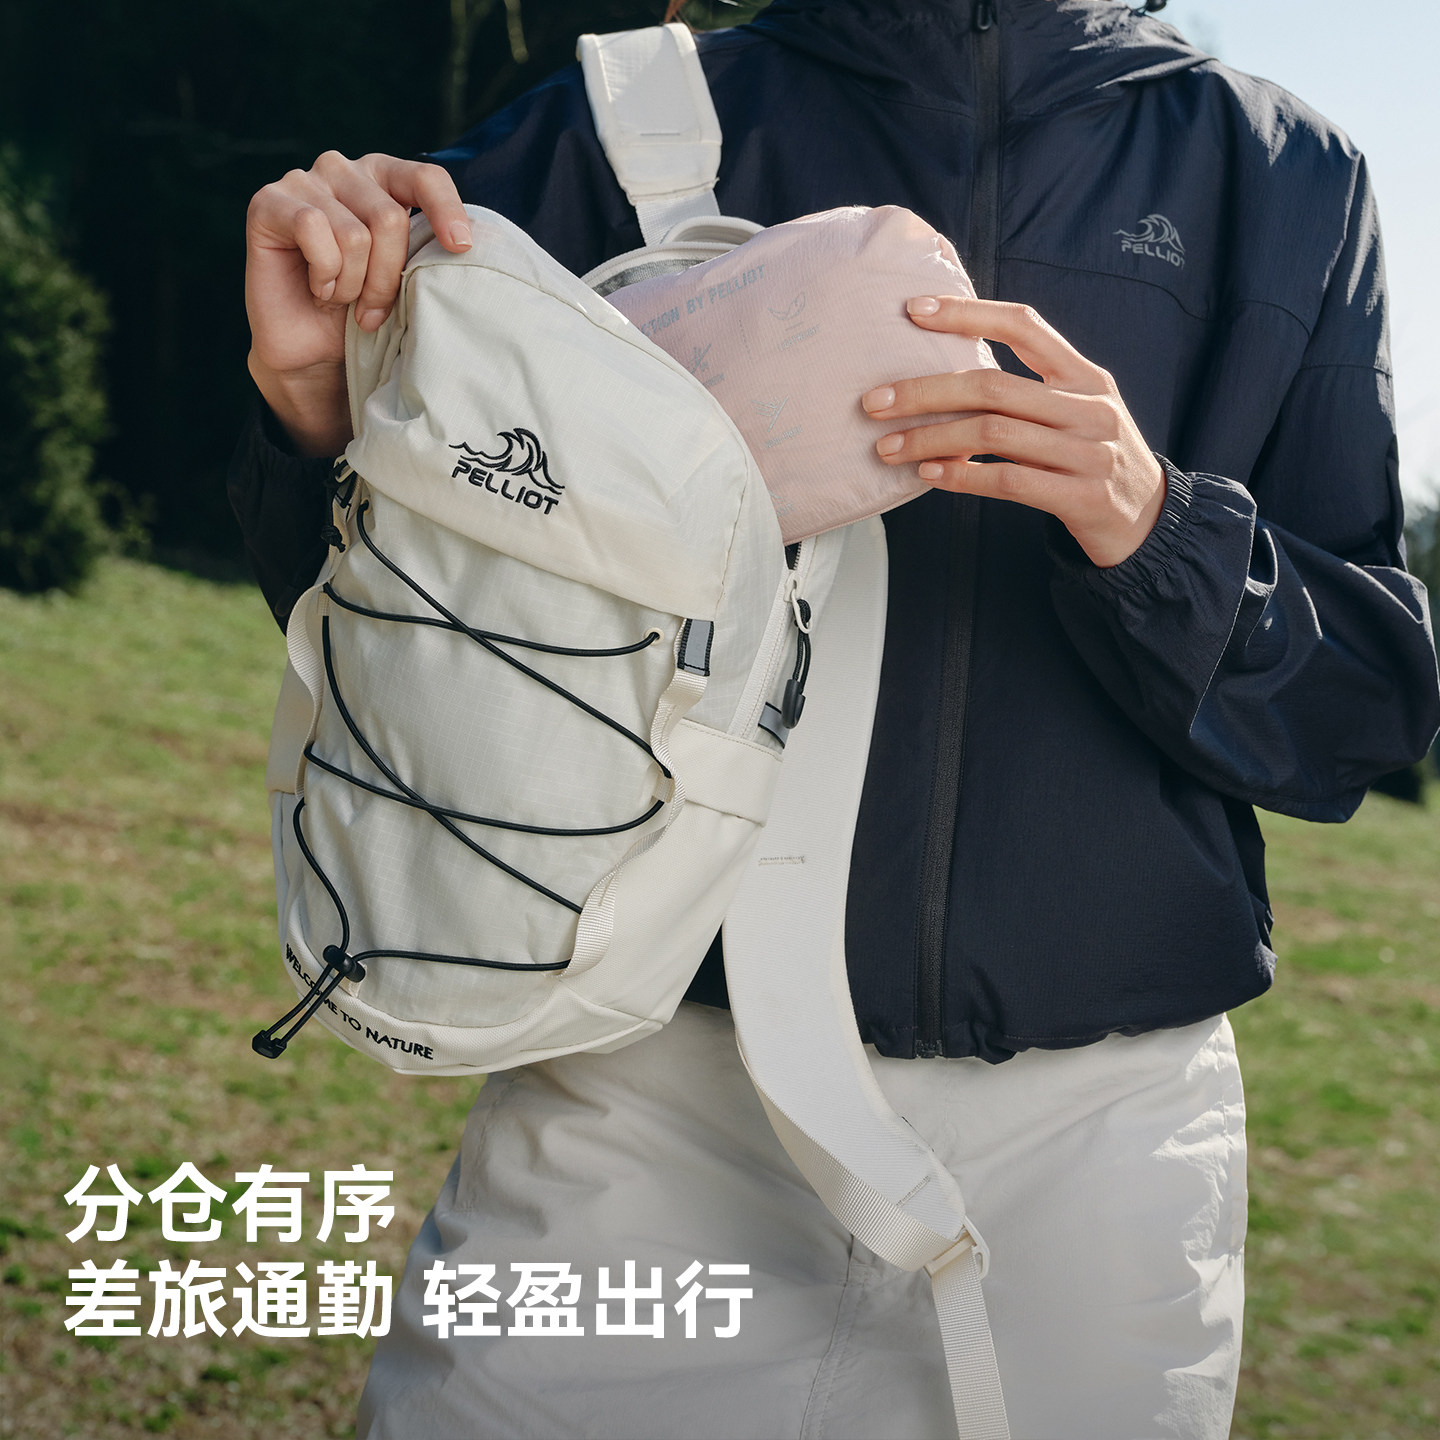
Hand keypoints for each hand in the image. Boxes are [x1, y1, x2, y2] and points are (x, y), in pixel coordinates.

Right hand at [245, 151, 472, 456]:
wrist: (313, 352)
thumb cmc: (363, 311)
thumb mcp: (406, 278)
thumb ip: (424, 248)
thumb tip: (465, 243)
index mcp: (384, 179)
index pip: (424, 177)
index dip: (446, 210)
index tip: (461, 248)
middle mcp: (343, 169)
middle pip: (389, 218)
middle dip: (387, 277)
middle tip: (373, 309)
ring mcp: (303, 180)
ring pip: (354, 233)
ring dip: (353, 283)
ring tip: (341, 297)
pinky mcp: (268, 202)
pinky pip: (313, 230)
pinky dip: (323, 273)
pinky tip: (316, 286)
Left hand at [861, 297, 1165, 567]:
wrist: (1147, 520)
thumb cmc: (1092, 460)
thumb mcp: (1076, 411)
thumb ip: (1028, 389)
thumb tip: (944, 376)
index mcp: (1084, 375)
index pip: (1022, 325)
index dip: (966, 313)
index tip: (913, 311)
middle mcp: (1088, 406)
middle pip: (991, 385)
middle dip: (924, 392)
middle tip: (874, 403)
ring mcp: (1087, 452)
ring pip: (992, 433)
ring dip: (930, 439)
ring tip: (888, 449)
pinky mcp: (1080, 496)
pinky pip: (1007, 481)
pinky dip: (961, 476)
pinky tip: (929, 476)